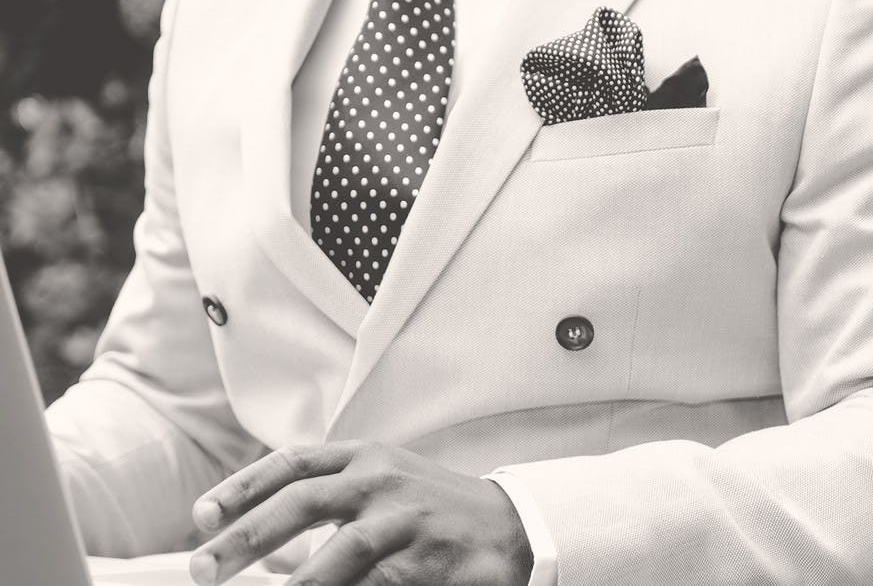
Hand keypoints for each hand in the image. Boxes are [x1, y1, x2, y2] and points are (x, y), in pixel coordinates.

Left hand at [188, 441, 532, 585]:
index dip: (243, 488)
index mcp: (367, 456)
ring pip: (345, 551)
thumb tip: (257, 541)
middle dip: (248, 536)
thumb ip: (329, 497)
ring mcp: (411, 521)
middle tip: (204, 568)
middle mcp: (385, 481)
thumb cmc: (431, 507)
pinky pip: (383, 585)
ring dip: (301, 582)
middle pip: (306, 501)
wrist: (512, 525)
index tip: (201, 517)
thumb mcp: (383, 482)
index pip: (294, 463)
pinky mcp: (433, 562)